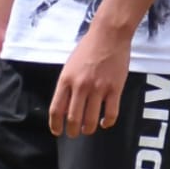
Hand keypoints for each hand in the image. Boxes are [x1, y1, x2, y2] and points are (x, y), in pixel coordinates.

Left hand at [49, 22, 131, 137]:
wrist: (109, 35)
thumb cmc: (89, 48)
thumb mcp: (70, 65)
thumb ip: (67, 84)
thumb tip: (65, 104)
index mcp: (66, 80)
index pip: (56, 109)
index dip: (55, 125)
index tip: (57, 131)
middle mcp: (80, 86)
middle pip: (73, 118)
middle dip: (72, 131)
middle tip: (74, 134)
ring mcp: (98, 88)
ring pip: (91, 120)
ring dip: (88, 129)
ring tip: (88, 130)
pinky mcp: (114, 89)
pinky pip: (110, 113)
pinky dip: (107, 122)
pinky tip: (104, 123)